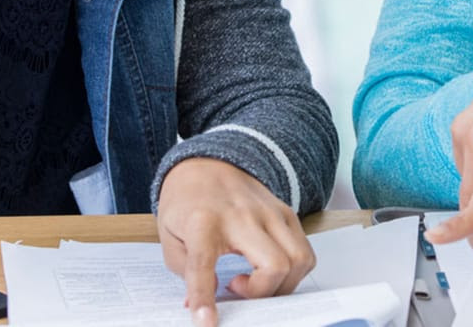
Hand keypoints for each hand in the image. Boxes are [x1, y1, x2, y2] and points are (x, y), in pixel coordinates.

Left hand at [156, 157, 314, 326]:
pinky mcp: (285, 212)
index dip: (206, 299)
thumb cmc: (186, 201)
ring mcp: (269, 211)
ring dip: (282, 284)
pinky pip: (304, 250)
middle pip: (275, 265)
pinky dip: (292, 269)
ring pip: (299, 259)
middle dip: (262, 293)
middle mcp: (242, 215)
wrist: (205, 163)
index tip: (207, 324)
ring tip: (256, 280)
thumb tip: (198, 304)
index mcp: (203, 222)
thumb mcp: (168, 235)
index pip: (204, 267)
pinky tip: (268, 267)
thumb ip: (184, 271)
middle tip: (237, 288)